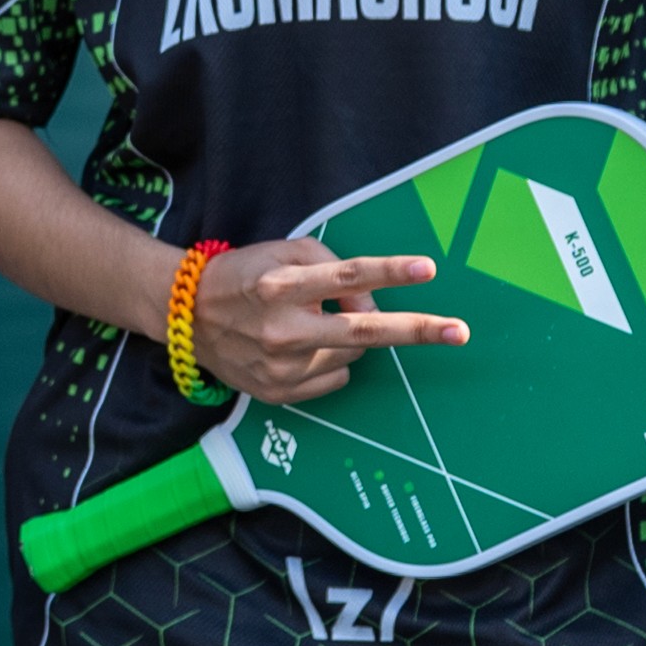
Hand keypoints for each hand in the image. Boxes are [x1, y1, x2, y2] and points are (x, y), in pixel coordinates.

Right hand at [189, 239, 465, 403]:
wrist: (187, 318)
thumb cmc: (243, 275)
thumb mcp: (281, 253)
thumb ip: (329, 265)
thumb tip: (370, 303)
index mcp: (281, 287)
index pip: (345, 276)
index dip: (390, 273)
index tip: (428, 269)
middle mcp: (282, 330)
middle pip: (363, 331)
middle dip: (415, 329)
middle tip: (458, 331)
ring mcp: (281, 367)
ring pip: (351, 354)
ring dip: (350, 337)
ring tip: (314, 323)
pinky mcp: (279, 393)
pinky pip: (333, 379)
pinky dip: (331, 361)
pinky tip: (303, 347)